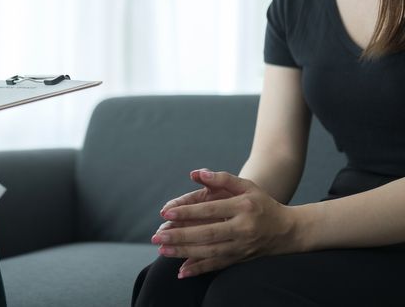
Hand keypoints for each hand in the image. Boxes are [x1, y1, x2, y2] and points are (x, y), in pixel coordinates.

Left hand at [151, 170, 295, 277]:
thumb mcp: (246, 186)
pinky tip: (181, 271)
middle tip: (158, 235)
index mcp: (243, 207)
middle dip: (180, 236)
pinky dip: (199, 269)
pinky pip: (217, 266)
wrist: (287, 230)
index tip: (166, 212)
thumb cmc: (262, 203)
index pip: (210, 210)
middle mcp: (243, 229)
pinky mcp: (240, 259)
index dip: (187, 211)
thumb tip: (196, 173)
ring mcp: (242, 247)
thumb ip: (221, 178)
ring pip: (209, 252)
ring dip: (184, 252)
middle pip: (207, 234)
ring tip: (162, 249)